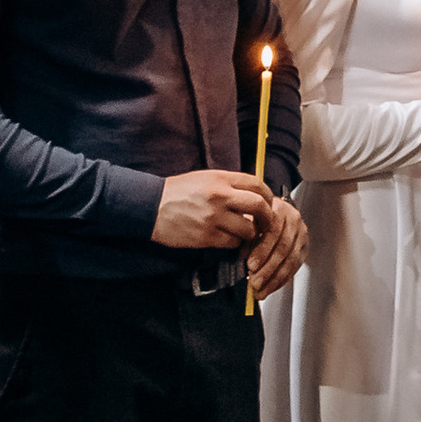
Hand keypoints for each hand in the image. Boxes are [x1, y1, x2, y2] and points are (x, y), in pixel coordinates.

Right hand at [153, 169, 274, 250]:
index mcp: (221, 178)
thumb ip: (229, 184)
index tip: (269, 203)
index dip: (268, 195)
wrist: (151, 206)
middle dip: (267, 216)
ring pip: (248, 228)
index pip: (257, 184)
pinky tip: (230, 240)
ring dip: (250, 234)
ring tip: (245, 233)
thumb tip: (252, 193)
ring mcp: (213, 217)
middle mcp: (220, 196)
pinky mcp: (206, 236)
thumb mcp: (205, 178)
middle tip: (265, 222)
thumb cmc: (177, 192)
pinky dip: (235, 243)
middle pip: (259, 205)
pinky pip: (231, 242)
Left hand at [243, 194, 305, 299]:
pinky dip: (281, 280)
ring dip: (274, 278)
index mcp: (278, 208)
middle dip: (267, 269)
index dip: (262, 249)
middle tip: (254, 284)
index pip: (273, 230)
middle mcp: (293, 219)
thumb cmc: (256, 218)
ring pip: (290, 259)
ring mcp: (301, 233)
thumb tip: (243, 255)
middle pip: (283, 247)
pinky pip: (294, 267)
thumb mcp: (249, 220)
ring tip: (260, 291)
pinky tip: (270, 288)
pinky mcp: (304, 247)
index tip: (250, 265)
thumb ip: (246, 234)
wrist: (276, 214)